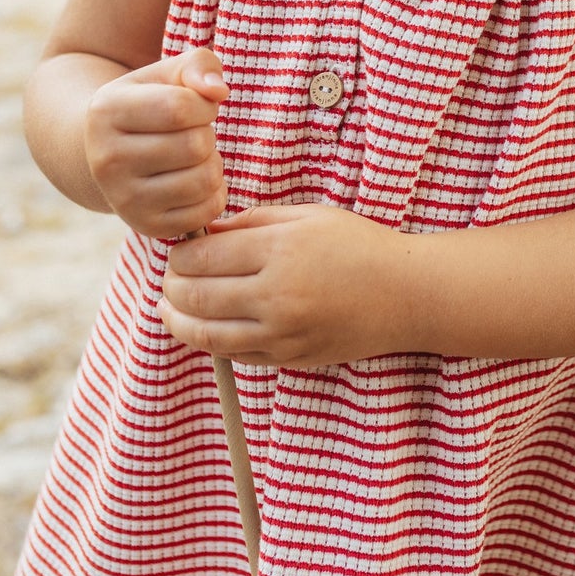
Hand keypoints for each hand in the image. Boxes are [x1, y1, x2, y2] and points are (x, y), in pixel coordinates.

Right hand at [84, 46, 228, 239]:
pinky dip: (214, 194)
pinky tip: (194, 180)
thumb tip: (218, 91)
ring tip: (193, 156)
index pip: (179, 108)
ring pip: (204, 180)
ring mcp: (123, 198)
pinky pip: (205, 212)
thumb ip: (199, 65)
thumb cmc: (150, 103)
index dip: (204, 105)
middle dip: (207, 134)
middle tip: (193, 133)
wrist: (111, 151)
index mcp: (106, 111)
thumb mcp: (167, 73)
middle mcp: (107, 159)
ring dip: (213, 164)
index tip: (197, 105)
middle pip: (195, 146)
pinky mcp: (145, 225)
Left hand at [158, 202, 411, 368]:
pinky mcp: (289, 358)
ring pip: (206, 333)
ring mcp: (282, 332)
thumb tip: (206, 232)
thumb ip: (254, 222)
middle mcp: (277, 294)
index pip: (203, 255)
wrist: (406, 294)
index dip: (180, 253)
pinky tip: (202, 327)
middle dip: (172, 285)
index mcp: (280, 250)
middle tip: (169, 277)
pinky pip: (234, 354)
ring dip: (178, 320)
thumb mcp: (307, 217)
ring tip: (169, 308)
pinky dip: (209, 341)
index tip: (179, 249)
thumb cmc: (357, 245)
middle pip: (196, 295)